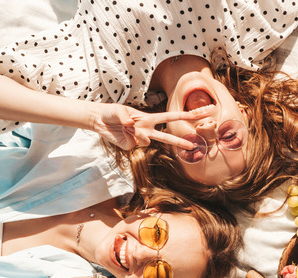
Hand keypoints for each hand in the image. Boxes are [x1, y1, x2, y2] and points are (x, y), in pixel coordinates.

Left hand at [90, 104, 208, 150]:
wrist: (99, 121)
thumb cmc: (111, 112)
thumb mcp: (119, 111)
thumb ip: (126, 118)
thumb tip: (132, 126)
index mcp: (148, 118)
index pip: (169, 117)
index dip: (184, 115)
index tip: (198, 114)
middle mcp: (146, 129)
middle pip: (166, 137)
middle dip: (179, 141)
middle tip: (193, 145)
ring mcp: (139, 139)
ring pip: (147, 141)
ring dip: (138, 133)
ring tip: (125, 127)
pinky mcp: (131, 146)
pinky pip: (134, 144)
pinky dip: (128, 138)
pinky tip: (121, 133)